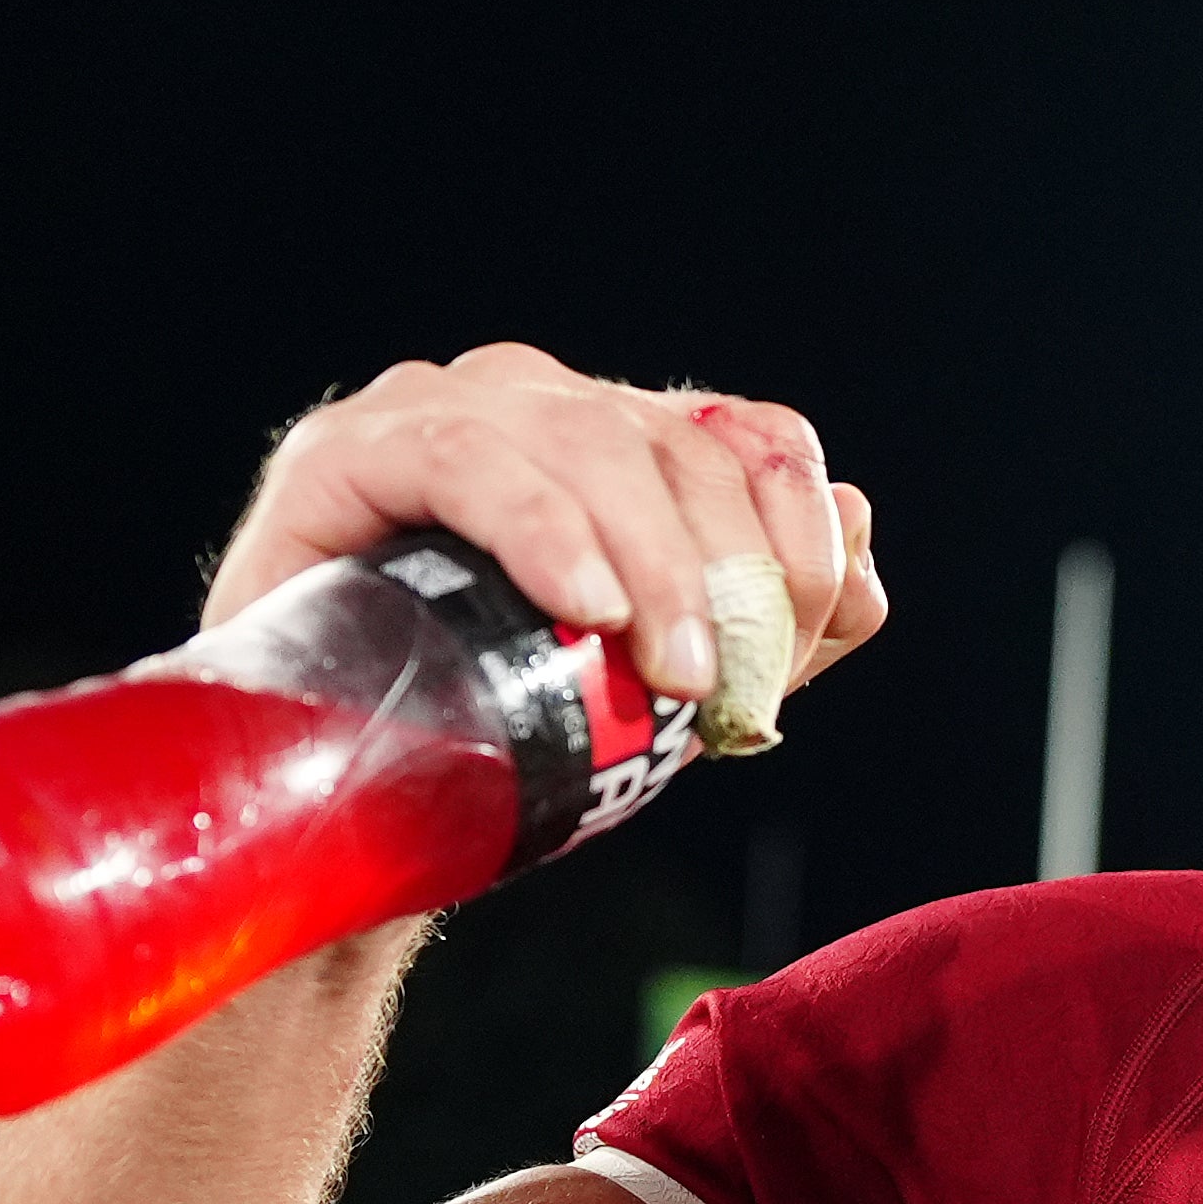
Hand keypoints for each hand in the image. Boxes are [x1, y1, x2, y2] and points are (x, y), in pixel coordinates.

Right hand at [206, 346, 889, 724]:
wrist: (344, 802)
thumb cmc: (502, 729)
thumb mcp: (663, 685)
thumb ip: (772, 614)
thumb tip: (858, 524)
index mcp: (616, 440)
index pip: (747, 433)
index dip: (796, 516)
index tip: (819, 619)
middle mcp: (533, 401)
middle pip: (670, 443)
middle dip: (726, 566)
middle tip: (727, 686)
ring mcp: (434, 412)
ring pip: (583, 446)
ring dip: (650, 565)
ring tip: (671, 675)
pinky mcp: (347, 450)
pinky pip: (465, 463)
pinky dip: (543, 533)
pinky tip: (585, 608)